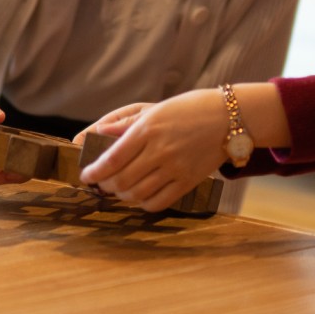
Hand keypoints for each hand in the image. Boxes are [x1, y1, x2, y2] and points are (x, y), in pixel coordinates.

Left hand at [78, 89, 227, 212]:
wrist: (229, 118)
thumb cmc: (189, 109)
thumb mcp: (154, 110)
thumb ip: (124, 125)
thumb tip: (97, 134)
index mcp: (147, 129)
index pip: (112, 159)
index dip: (94, 172)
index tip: (85, 176)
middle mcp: (159, 150)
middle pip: (121, 180)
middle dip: (105, 185)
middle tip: (101, 183)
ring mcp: (175, 168)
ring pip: (137, 193)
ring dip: (122, 195)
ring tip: (119, 189)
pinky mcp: (188, 181)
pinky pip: (159, 202)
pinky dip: (144, 204)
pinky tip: (140, 196)